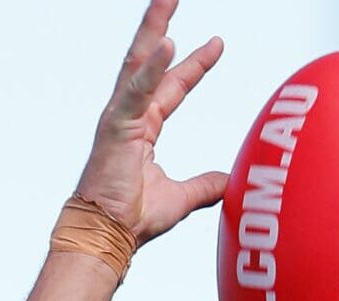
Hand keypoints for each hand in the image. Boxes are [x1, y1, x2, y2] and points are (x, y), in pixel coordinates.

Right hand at [73, 0, 228, 244]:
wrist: (107, 238)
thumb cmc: (131, 222)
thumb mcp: (180, 199)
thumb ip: (205, 186)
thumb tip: (230, 181)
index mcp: (142, 130)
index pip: (172, 87)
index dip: (195, 65)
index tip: (218, 44)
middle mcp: (129, 118)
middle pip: (148, 60)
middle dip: (162, 25)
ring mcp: (119, 119)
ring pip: (138, 63)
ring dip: (154, 28)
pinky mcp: (115, 127)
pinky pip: (136, 90)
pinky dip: (152, 67)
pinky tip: (168, 42)